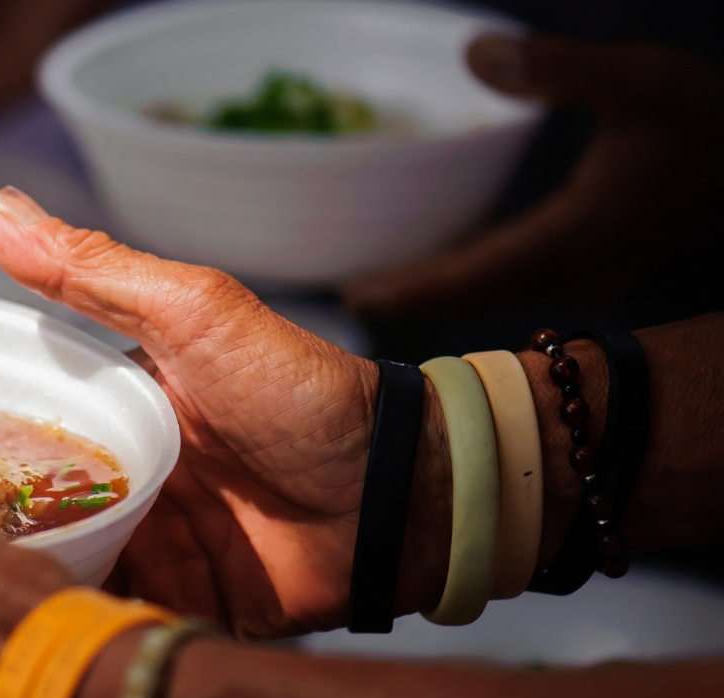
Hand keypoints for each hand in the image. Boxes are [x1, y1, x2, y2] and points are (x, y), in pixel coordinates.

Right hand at [0, 188, 451, 637]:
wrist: (396, 497)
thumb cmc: (299, 391)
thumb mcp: (191, 313)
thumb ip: (93, 272)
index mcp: (114, 409)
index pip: (13, 419)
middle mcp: (119, 478)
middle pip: (22, 502)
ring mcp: (145, 545)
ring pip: (52, 563)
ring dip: (11, 572)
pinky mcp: (172, 603)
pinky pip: (104, 616)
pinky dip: (68, 619)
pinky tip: (13, 631)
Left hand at [343, 34, 723, 316]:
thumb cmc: (718, 121)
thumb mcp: (643, 78)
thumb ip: (560, 68)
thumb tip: (474, 53)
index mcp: (576, 237)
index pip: (473, 278)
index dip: (412, 291)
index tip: (356, 297)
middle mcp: (580, 269)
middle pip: (477, 297)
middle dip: (417, 299)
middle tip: (354, 297)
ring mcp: (599, 272)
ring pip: (504, 294)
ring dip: (449, 291)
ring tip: (393, 286)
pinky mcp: (612, 260)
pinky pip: (529, 281)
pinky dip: (485, 277)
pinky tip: (467, 260)